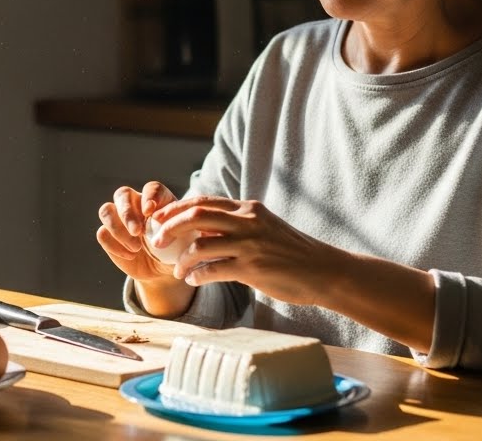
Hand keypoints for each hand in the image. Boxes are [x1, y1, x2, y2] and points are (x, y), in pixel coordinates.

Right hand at [95, 181, 177, 283]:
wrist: (161, 270)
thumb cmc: (175, 252)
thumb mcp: (182, 241)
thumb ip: (176, 229)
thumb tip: (165, 223)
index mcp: (156, 200)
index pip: (151, 188)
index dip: (149, 197)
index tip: (150, 212)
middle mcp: (135, 204)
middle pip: (122, 194)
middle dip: (127, 213)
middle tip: (137, 232)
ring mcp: (118, 219)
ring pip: (106, 211)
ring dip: (118, 229)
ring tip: (135, 248)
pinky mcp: (108, 235)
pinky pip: (102, 234)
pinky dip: (114, 246)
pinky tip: (130, 256)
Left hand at [149, 195, 336, 305]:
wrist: (324, 271)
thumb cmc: (292, 252)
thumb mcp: (264, 228)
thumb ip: (236, 225)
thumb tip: (202, 230)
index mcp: (249, 209)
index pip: (203, 201)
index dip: (177, 209)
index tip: (160, 219)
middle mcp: (248, 222)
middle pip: (196, 216)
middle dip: (169, 227)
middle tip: (156, 241)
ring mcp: (250, 245)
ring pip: (200, 245)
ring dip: (182, 259)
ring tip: (177, 269)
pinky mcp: (253, 269)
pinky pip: (213, 270)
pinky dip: (198, 276)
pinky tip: (193, 280)